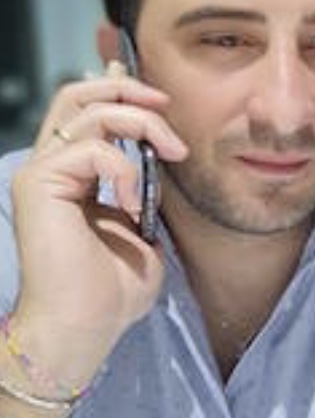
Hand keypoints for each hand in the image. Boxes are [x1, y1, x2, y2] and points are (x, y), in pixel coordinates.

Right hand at [9, 65, 187, 391]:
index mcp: (71, 175)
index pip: (87, 111)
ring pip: (88, 108)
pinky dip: (126, 170)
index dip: (120, 90)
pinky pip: (93, 148)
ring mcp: (40, 172)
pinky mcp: (38, 183)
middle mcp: (49, 166)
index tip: (162, 99)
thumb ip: (145, 194)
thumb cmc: (110, 293)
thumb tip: (162, 161)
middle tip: (167, 106)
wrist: (83, 327)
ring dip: (141, 122)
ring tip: (172, 152)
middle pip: (78, 93)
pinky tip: (136, 204)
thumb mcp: (142, 233)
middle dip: (128, 89)